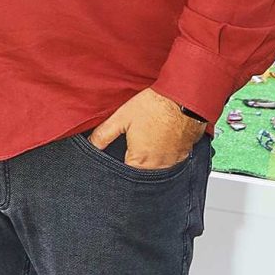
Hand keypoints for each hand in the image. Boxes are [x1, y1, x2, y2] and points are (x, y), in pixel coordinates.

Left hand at [89, 86, 206, 169]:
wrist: (184, 97)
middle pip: (142, 175)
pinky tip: (161, 144)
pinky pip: (171, 162)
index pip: (125, 177)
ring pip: (158, 170)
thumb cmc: (155, 106)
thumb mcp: (122, 117)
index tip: (117, 161)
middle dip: (135, 166)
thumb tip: (89, 145)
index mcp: (140, 160)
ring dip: (151, 162)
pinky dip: (165, 157)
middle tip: (133, 149)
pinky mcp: (184, 154)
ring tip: (147, 145)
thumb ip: (103, 134)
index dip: (118, 169)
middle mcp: (158, 165)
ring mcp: (173, 161)